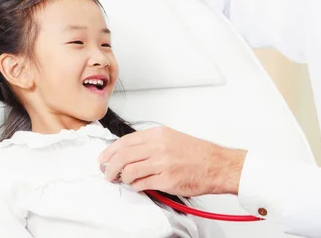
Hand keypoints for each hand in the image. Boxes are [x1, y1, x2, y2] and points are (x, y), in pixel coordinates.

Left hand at [99, 126, 246, 196]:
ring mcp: (162, 163)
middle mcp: (159, 146)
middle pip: (122, 156)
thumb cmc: (197, 154)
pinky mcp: (166, 179)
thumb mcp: (172, 138)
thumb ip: (151, 143)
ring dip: (122, 178)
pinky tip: (139, 185)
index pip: (125, 141)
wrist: (216, 165)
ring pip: (128, 171)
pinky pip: (141, 184)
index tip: (104, 159)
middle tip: (107, 173)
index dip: (110, 152)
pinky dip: (136, 186)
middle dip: (109, 167)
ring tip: (123, 180)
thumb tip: (128, 151)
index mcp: (159, 134)